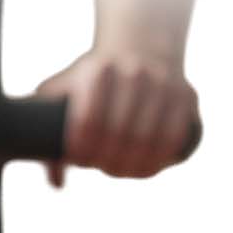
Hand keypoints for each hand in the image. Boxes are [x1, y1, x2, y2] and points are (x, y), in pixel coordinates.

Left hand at [35, 46, 197, 185]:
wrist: (140, 50)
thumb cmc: (94, 82)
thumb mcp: (62, 94)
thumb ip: (46, 134)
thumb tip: (57, 183)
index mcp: (99, 69)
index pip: (88, 122)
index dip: (82, 150)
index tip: (79, 158)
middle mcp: (133, 72)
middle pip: (118, 136)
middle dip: (107, 160)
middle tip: (101, 165)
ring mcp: (163, 84)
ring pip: (146, 142)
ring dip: (131, 166)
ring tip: (119, 168)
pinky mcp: (186, 97)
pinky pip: (172, 140)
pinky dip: (158, 161)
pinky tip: (144, 168)